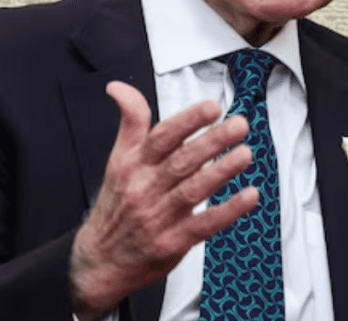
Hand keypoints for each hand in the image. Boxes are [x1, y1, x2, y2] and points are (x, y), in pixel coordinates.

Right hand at [69, 81, 258, 319]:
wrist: (99, 260)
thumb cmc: (116, 205)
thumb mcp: (117, 160)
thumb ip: (129, 122)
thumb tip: (118, 88)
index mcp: (133, 165)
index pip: (161, 137)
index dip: (188, 121)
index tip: (212, 107)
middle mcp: (145, 189)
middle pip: (182, 161)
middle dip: (213, 141)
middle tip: (239, 124)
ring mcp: (159, 217)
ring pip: (194, 190)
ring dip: (222, 171)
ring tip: (245, 154)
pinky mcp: (173, 242)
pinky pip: (205, 224)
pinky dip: (229, 210)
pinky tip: (248, 196)